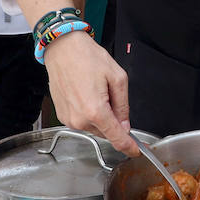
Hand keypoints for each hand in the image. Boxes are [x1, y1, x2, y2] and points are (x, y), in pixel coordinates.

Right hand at [42, 30, 136, 154]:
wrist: (62, 49)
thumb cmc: (86, 57)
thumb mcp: (117, 78)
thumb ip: (123, 105)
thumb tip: (125, 125)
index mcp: (96, 111)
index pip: (117, 138)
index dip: (129, 147)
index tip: (137, 151)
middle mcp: (80, 119)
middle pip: (106, 132)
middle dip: (114, 121)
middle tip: (111, 96)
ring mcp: (69, 119)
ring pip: (95, 128)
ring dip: (101, 116)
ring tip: (96, 91)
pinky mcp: (63, 116)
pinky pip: (83, 121)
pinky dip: (89, 113)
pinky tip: (87, 94)